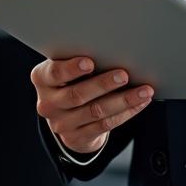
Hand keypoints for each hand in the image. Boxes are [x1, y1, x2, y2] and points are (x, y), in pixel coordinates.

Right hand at [31, 56, 153, 155]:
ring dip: (123, 100)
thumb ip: (80, 59)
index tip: (90, 62)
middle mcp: (48, 103)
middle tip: (124, 75)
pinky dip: (126, 112)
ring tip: (143, 90)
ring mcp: (61, 124)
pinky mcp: (76, 138)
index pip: (54, 73)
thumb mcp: (68, 66)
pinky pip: (105, 125)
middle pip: (77, 95)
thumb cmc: (72, 78)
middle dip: (103, 84)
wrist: (66, 114)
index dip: (71, 69)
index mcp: (42, 78)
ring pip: (95, 112)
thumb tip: (113, 48)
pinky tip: (140, 102)